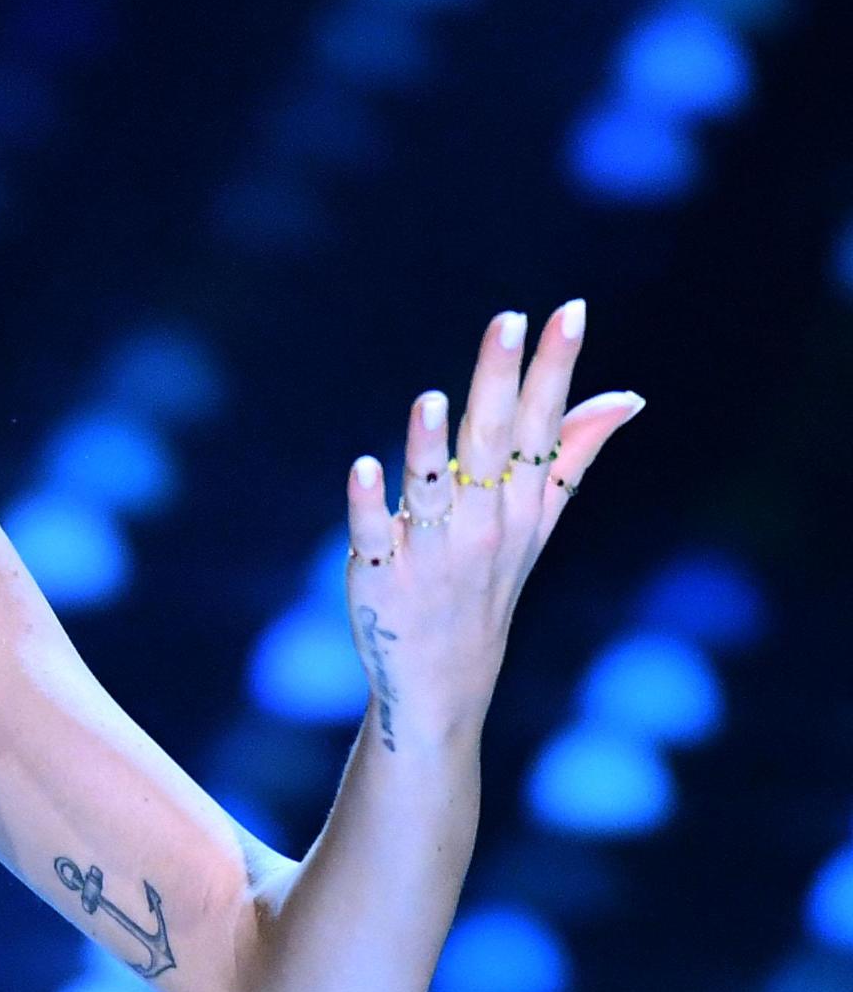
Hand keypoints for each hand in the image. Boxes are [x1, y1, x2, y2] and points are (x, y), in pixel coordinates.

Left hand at [341, 299, 644, 748]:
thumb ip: (572, 455)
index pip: (541, 425)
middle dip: (500, 382)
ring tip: (434, 400)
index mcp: (520, 503)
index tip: (570, 312)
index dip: (555, 369)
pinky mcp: (380, 575)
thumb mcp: (537, 521)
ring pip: (432, 490)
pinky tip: (363, 466)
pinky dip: (370, 504)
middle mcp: (482, 522)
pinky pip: (374, 534)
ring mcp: (432, 550)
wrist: (446, 679)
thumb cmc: (487, 582)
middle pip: (490, 443)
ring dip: (431, 446)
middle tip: (508, 321)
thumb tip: (627, 397)